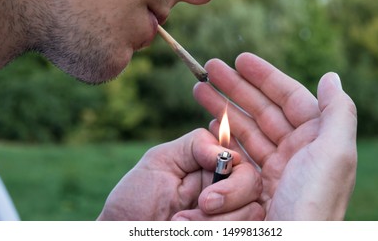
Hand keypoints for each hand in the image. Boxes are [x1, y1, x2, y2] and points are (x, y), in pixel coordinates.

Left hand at [97, 128, 263, 220]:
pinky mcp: (228, 233)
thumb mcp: (160, 160)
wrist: (122, 230)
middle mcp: (227, 192)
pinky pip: (243, 232)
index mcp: (215, 169)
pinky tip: (186, 232)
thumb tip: (230, 153)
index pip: (246, 163)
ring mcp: (228, 217)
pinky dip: (215, 232)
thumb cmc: (137, 198)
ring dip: (215, 222)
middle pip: (255, 187)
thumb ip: (195, 145)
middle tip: (202, 203)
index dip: (237, 173)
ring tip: (179, 223)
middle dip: (230, 195)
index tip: (212, 180)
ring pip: (252, 215)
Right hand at [194, 53, 357, 219]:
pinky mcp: (255, 188)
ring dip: (222, 108)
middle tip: (209, 68)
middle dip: (235, 87)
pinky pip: (236, 154)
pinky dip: (221, 137)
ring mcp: (275, 170)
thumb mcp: (335, 155)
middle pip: (262, 110)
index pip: (289, 98)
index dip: (265, 76)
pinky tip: (207, 124)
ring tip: (199, 90)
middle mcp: (297, 153)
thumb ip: (337, 112)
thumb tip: (330, 76)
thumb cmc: (313, 202)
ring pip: (246, 129)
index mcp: (317, 141)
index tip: (239, 59)